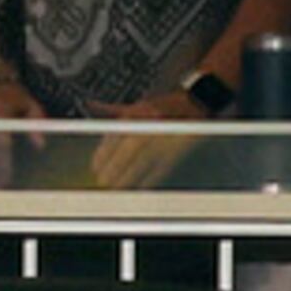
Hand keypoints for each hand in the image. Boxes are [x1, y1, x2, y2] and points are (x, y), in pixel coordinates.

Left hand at [89, 87, 208, 191]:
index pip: (116, 135)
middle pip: (129, 149)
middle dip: (114, 166)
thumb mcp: (140, 103)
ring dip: (129, 175)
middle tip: (103, 181)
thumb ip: (115, 109)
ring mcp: (165, 136)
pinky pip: (162, 166)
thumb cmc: (166, 105)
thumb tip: (92, 105)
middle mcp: (151, 123)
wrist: (197, 102)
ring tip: (117, 187)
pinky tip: (141, 187)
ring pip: (144, 160)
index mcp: (139, 111)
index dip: (104, 153)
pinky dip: (151, 178)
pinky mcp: (179, 148)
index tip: (95, 166)